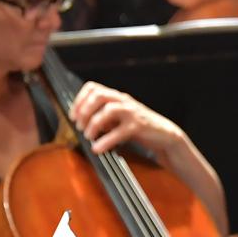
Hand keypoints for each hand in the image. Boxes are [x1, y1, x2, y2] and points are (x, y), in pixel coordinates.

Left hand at [69, 82, 185, 156]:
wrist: (164, 135)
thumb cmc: (138, 127)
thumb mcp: (119, 118)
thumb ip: (103, 117)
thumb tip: (81, 123)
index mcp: (117, 97)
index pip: (93, 88)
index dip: (79, 100)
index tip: (73, 116)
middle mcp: (124, 101)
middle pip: (98, 95)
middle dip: (84, 111)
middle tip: (80, 126)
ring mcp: (132, 112)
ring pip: (108, 110)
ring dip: (93, 124)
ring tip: (89, 136)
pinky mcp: (138, 126)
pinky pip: (118, 132)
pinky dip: (105, 141)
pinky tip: (98, 148)